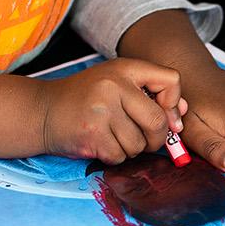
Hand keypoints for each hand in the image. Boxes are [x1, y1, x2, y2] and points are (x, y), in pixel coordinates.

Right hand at [41, 58, 182, 163]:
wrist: (42, 111)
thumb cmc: (85, 99)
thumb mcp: (117, 85)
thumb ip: (151, 95)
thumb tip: (182, 115)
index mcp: (125, 68)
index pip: (171, 80)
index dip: (174, 103)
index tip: (167, 117)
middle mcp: (114, 85)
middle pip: (158, 121)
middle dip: (156, 139)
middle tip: (143, 139)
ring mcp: (102, 110)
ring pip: (139, 144)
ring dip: (130, 149)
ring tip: (112, 137)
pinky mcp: (92, 134)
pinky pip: (120, 156)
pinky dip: (114, 157)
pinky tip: (100, 144)